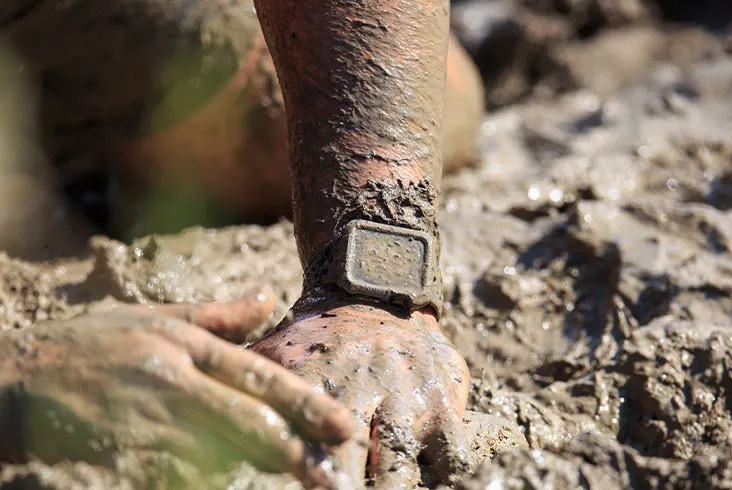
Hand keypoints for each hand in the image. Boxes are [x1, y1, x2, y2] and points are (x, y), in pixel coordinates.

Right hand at [0, 290, 351, 486]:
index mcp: (184, 345)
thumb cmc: (88, 346)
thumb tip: (268, 299)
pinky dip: (201, 474)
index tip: (341, 426)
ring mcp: (146, 418)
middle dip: (295, 448)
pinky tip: (222, 476)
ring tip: (295, 472)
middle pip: (246, 418)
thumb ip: (216, 316)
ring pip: (218, 450)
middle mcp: (172, 379)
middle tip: (332, 472)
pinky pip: (174, 470)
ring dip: (255, 462)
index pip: (258, 374)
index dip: (304, 403)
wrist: (12, 379)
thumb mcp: (152, 319)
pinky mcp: (121, 452)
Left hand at [251, 299, 470, 487]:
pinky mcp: (443, 399)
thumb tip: (217, 424)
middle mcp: (362, 392)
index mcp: (316, 383)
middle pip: (351, 463)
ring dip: (390, 488)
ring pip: (400, 466)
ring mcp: (406, 399)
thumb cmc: (318, 335)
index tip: (312, 487)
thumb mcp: (277, 351)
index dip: (308, 475)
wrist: (377, 289)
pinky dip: (445, 476)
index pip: (304, 443)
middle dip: (345, 489)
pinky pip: (451, 452)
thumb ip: (251, 388)